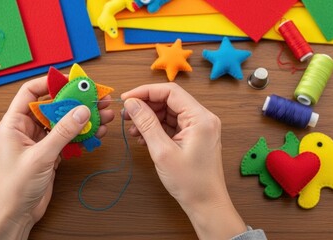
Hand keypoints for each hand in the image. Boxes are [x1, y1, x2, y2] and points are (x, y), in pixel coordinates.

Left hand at [0, 76, 113, 239]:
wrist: (15, 214)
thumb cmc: (14, 188)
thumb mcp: (40, 156)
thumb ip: (62, 133)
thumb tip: (81, 111)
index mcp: (14, 123)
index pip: (30, 92)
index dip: (49, 83)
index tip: (71, 80)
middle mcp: (26, 128)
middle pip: (52, 106)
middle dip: (75, 102)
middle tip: (96, 98)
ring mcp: (39, 140)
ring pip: (63, 122)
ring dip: (82, 118)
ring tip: (103, 114)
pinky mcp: (50, 152)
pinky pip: (67, 137)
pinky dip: (82, 135)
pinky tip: (96, 132)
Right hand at [121, 83, 245, 239]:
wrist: (206, 205)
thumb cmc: (190, 182)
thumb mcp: (163, 151)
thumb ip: (147, 123)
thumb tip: (131, 103)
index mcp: (200, 118)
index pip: (170, 92)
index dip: (145, 92)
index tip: (126, 98)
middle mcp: (202, 118)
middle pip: (169, 100)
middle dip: (145, 106)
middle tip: (126, 115)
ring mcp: (198, 127)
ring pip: (168, 112)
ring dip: (149, 118)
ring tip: (133, 129)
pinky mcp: (193, 136)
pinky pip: (171, 124)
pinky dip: (156, 128)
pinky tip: (143, 137)